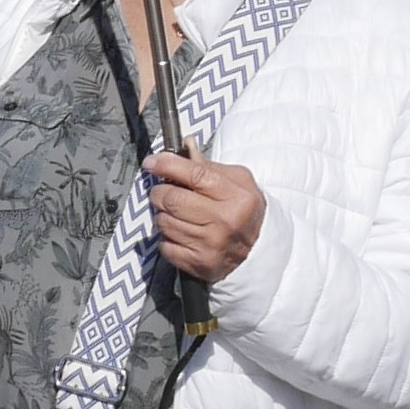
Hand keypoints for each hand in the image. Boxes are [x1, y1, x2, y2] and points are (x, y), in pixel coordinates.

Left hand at [145, 149, 264, 281]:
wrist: (258, 248)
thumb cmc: (244, 210)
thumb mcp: (237, 181)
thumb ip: (208, 165)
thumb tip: (185, 145)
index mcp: (236, 197)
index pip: (194, 174)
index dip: (167, 165)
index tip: (152, 162)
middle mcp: (225, 221)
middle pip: (172, 199)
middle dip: (160, 192)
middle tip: (163, 191)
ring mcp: (211, 245)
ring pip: (164, 222)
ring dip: (163, 215)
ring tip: (177, 215)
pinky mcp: (198, 263)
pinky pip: (164, 245)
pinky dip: (167, 238)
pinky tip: (182, 234)